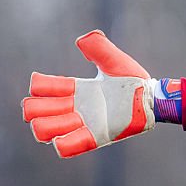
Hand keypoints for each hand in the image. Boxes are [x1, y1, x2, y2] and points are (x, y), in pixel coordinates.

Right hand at [22, 30, 154, 157]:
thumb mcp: (114, 62)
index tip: (46, 83)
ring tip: (64, 120)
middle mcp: (76, 108)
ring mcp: (84, 124)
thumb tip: (82, 39)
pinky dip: (62, 144)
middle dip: (34, 108)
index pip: (42, 89)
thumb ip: (99, 48)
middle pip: (36, 111)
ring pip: (45, 130)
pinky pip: (70, 146)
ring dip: (45, 126)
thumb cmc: (134, 81)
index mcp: (77, 90)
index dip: (39, 86)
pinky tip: (60, 140)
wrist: (152, 100)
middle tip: (55, 105)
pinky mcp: (96, 137)